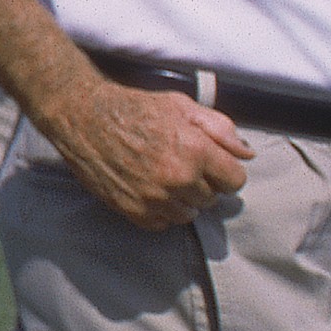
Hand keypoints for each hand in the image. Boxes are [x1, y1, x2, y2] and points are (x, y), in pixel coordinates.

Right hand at [42, 72, 252, 230]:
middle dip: (202, 183)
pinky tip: (148, 188)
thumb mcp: (182, 106)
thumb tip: (247, 154)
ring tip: (162, 176)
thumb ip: (220, 128)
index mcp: (195, 150)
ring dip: (182, 199)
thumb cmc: (134, 108)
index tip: (211, 163)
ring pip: (189, 214)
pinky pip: (163, 224)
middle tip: (180, 164)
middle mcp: (178, 178)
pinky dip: (159, 210)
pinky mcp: (134, 211)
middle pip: (212, 199)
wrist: (83, 118)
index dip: (225, 170)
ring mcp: (155, 198)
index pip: (235, 181)